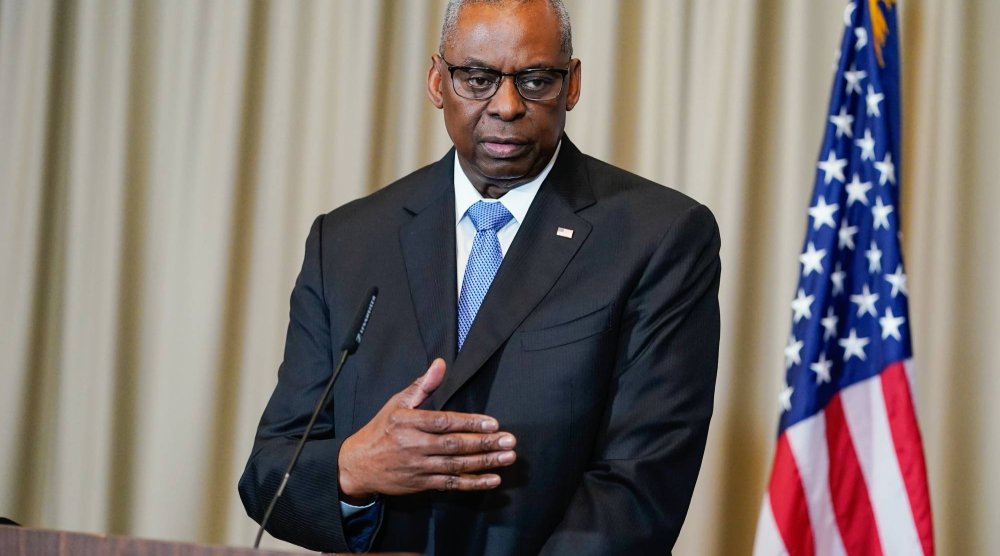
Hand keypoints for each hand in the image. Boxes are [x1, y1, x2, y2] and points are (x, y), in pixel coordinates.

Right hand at [338, 358, 516, 499]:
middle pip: (454, 445)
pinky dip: (473, 483)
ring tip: (507, 457)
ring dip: (484, 462)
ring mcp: (419, 467)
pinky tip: (492, 479)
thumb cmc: (380, 430)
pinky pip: (451, 484)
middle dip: (484, 443)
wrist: (357, 466)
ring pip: (456, 466)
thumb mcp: (397, 403)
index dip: (470, 423)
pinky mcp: (422, 484)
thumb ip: (422, 385)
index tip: (493, 423)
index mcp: (408, 422)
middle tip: (509, 441)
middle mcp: (414, 446)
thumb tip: (440, 364)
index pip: (443, 422)